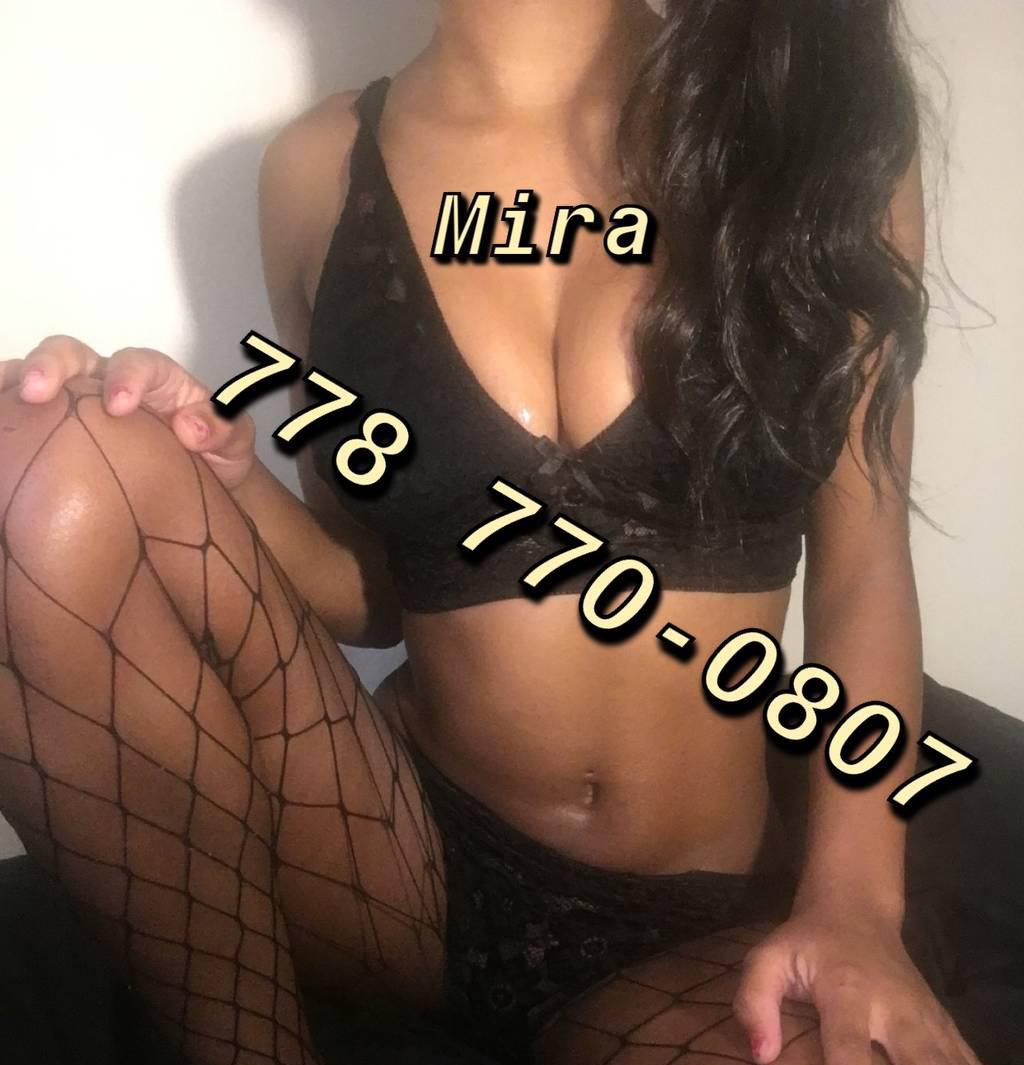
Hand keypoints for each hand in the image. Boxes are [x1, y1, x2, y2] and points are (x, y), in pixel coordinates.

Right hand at [3, 335, 255, 490]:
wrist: (199, 489)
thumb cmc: (213, 456)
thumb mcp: (232, 445)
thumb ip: (224, 429)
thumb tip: (190, 427)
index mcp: (155, 380)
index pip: (138, 364)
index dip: (126, 377)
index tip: (119, 406)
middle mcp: (108, 381)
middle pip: (73, 355)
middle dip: (51, 365)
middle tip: (36, 392)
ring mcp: (77, 402)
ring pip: (37, 376)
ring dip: (17, 381)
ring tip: (3, 401)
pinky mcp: (56, 426)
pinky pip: (22, 412)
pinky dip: (7, 412)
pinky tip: (1, 428)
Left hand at [732, 902, 980, 1064]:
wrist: (856, 911)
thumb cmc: (806, 943)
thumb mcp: (769, 958)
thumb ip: (754, 1000)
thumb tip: (760, 1054)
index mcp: (848, 992)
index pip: (850, 1048)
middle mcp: (895, 1008)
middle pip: (917, 1062)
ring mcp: (925, 1018)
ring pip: (946, 1062)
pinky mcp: (944, 1024)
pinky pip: (965, 1058)